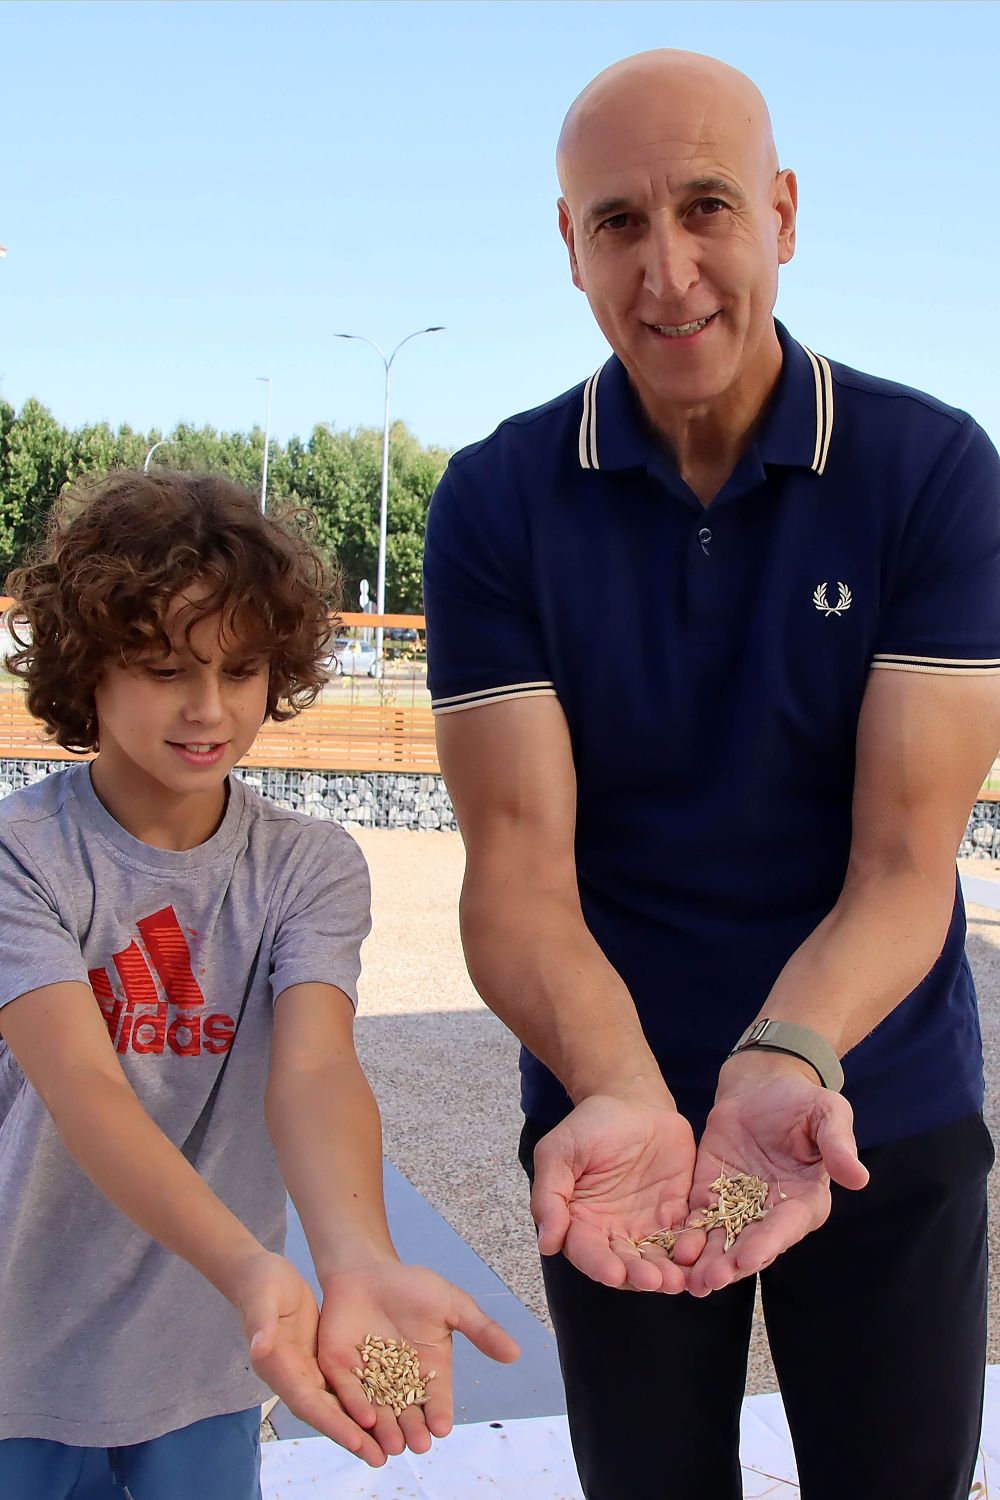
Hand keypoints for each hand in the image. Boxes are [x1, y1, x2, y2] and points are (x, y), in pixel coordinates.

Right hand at [234, 1249, 386, 1466]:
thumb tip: (260, 1348)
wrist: (261, 1276)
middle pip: (326, 1413)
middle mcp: (293, 1376)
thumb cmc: (260, 1285)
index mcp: (278, 1367)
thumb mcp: (261, 1299)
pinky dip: (361, 1400)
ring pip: (336, 1404)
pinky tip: (385, 1410)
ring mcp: (306, 1371)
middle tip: (382, 1457)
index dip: (333, 1422)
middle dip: (352, 1436)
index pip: (308, 1402)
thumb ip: (261, 1325)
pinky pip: (341, 1386)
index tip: (358, 1439)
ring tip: (389, 1445)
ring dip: (360, 1426)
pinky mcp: (318, 1360)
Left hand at [316, 1261, 519, 1458]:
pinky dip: (356, 1406)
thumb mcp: (452, 1305)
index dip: (439, 1414)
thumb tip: (515, 1353)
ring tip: (393, 1444)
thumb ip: (481, 1330)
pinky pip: (348, 1392)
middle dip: (413, 1430)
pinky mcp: (342, 1371)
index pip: (436, 1399)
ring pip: (378, 1412)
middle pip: (407, 1413)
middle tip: (417, 1444)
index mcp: (429, 1370)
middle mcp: (400, 1382)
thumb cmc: (412, 1286)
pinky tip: (364, 1418)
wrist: (367, 1268)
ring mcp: (369, 1379)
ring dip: (385, 1431)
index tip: (442, 1428)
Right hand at [531, 1094, 697, 1292]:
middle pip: (626, 1265)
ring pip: (657, 1260)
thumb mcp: (559, 1151)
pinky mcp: (677, 1214)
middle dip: (640, 1276)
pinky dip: (692, 1250)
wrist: (633, 1102)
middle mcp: (614, 1233)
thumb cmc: (591, 1125)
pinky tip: (697, 1255)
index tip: (613, 1273)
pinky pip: (686, 1237)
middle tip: (654, 1281)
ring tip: (677, 1280)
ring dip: (667, 1274)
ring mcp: (648, 1227)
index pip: (587, 1252)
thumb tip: (546, 1242)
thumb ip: (549, 1195)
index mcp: (581, 1222)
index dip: (599, 1265)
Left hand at [678, 1054, 868, 1296]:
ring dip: (705, 1262)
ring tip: (686, 1280)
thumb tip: (859, 1178)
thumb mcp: (828, 1114)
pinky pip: (699, 1219)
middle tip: (708, 1281)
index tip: (748, 1259)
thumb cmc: (803, 1101)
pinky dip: (687, 1236)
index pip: (785, 1227)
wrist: (763, 1085)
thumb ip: (838, 1145)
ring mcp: (739, 1206)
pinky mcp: (711, 1193)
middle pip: (750, 1244)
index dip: (767, 1243)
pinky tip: (671, 1251)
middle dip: (730, 1264)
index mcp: (805, 1200)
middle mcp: (772, 1212)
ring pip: (722, 1240)